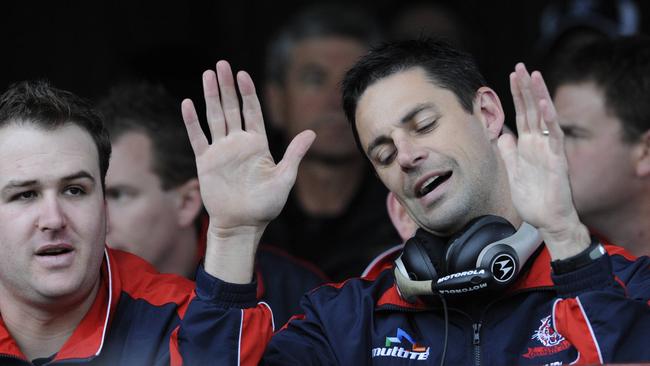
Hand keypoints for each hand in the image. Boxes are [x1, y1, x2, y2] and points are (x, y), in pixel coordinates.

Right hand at [181, 61, 314, 281]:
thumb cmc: (265, 206)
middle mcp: (238, 143)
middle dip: (227, 87)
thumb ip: (294, 154)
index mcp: (257, 144)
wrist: (241, 224)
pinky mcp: (205, 162)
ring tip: (207, 75)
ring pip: (214, 117)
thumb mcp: (284, 178)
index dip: (247, 93)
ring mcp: (221, 151)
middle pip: (231, 108)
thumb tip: (311, 133)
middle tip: (221, 64)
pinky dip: (192, 121)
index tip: (243, 74)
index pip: (252, 112)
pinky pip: (197, 138)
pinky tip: (187, 103)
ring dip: (210, 96)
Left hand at [498, 63, 588, 259]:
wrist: (547, 219)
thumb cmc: (533, 198)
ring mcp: (549, 149)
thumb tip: (502, 135)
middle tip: (520, 66)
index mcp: (528, 145)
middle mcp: (539, 143)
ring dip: (538, 96)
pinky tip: (543, 103)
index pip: (521, 114)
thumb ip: (508, 153)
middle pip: (531, 110)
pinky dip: (548, 119)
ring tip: (533, 75)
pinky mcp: (557, 159)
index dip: (516, 95)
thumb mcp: (513, 172)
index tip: (511, 76)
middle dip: (525, 88)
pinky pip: (553, 135)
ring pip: (544, 116)